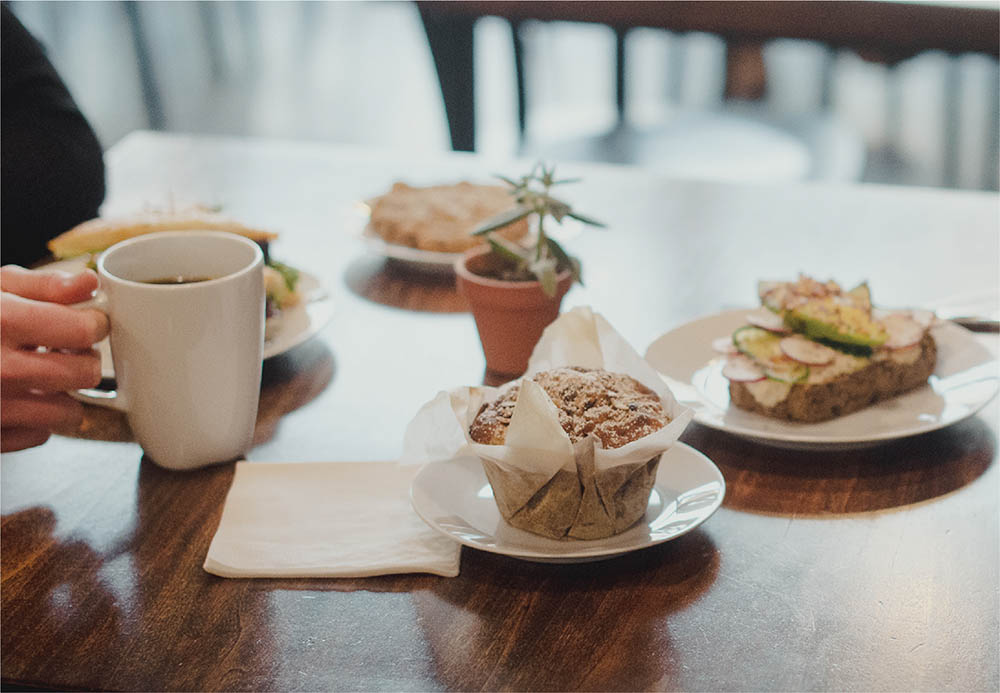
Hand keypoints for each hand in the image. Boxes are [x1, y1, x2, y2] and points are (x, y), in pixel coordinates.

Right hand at [1, 265, 109, 451]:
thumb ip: (42, 285)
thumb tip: (89, 282)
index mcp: (0, 323)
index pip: (84, 330)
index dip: (93, 324)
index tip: (87, 322)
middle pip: (85, 373)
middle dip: (84, 359)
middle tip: (65, 350)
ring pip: (68, 412)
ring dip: (63, 394)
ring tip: (42, 376)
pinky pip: (37, 435)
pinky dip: (34, 420)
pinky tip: (14, 399)